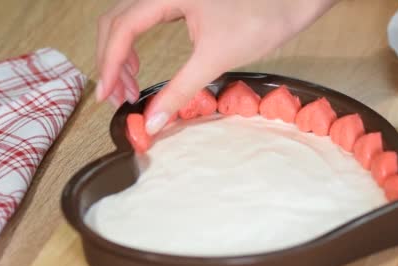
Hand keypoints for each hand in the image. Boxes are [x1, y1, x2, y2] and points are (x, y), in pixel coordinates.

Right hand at [95, 0, 337, 133]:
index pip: (122, 29)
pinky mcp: (179, 1)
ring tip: (128, 88)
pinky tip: (140, 67)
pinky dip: (135, 45)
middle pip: (116, 22)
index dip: (110, 64)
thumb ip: (179, 91)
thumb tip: (152, 122)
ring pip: (127, 20)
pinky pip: (143, 20)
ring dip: (121, 54)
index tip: (106, 95)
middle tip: (116, 97)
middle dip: (111, 61)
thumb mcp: (214, 59)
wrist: (291, 1)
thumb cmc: (260, 20)